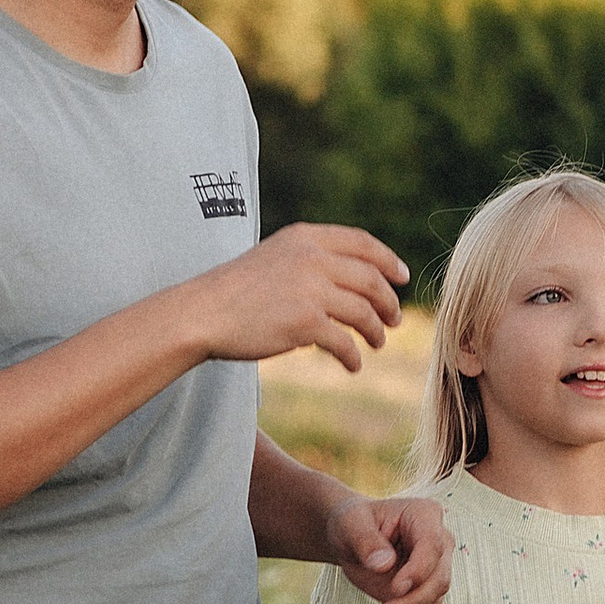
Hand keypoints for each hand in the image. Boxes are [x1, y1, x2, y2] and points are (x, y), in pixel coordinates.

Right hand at [196, 224, 407, 371]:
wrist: (202, 313)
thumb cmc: (235, 291)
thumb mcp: (274, 258)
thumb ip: (309, 260)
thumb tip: (350, 282)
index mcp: (304, 237)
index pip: (361, 242)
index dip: (388, 260)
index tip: (402, 276)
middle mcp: (312, 258)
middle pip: (370, 279)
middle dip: (388, 301)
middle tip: (394, 319)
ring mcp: (310, 289)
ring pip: (364, 312)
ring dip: (376, 330)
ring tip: (377, 342)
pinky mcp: (306, 322)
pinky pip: (345, 343)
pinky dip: (353, 357)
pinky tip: (353, 366)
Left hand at [328, 489, 452, 603]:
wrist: (351, 539)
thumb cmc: (352, 523)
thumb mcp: (350, 523)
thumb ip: (365, 540)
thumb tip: (384, 564)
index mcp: (426, 517)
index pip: (433, 546)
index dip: (418, 571)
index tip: (395, 589)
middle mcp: (439, 544)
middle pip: (438, 580)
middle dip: (411, 603)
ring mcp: (436, 571)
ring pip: (434, 603)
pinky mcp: (427, 594)